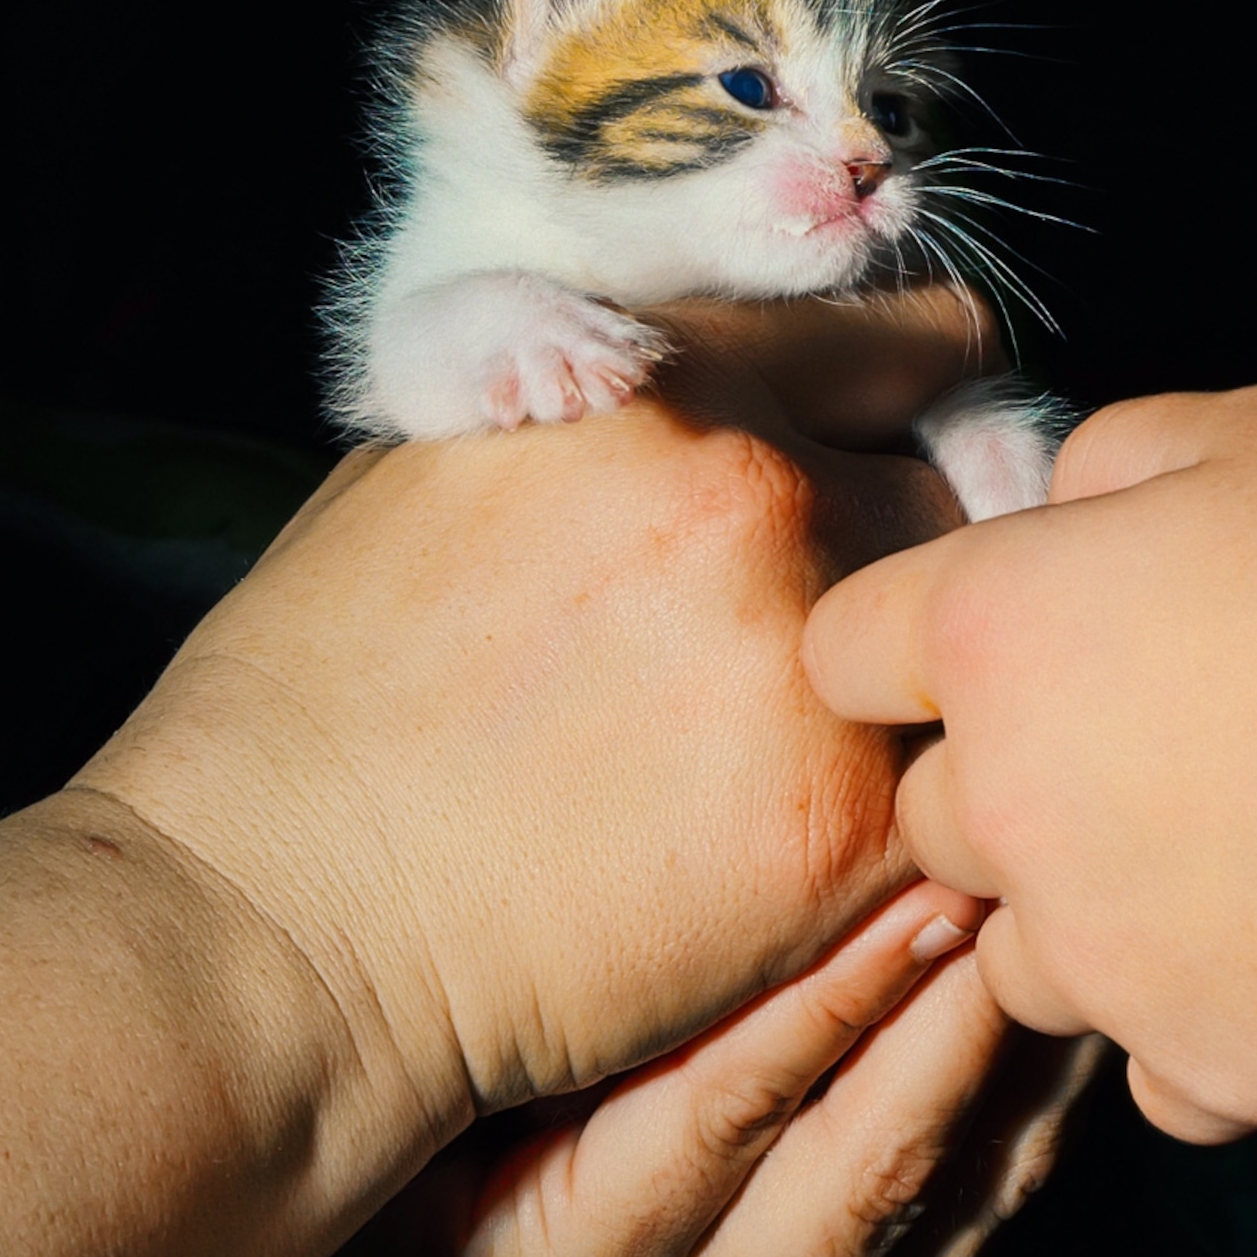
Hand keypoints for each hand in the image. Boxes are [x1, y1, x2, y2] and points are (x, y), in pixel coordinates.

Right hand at [75, 288, 995, 1158]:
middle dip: (930, 555)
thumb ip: (616, 402)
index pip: (914, 340)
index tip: (931, 444)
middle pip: (965, 495)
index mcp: (670, 375)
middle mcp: (764, 487)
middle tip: (874, 632)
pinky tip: (825, 855)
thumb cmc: (323, 696)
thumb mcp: (449, 456)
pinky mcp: (848, 826)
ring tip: (836, 756)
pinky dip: (913, 817)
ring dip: (928, 693)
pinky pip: (953, 791)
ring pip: (974, 654)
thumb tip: (726, 391)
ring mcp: (816, 655)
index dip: (926, 399)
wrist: (282, 916)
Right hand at [422, 880, 1088, 1256]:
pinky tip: (1055, 1023)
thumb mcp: (444, 1073)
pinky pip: (946, 1249)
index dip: (829, 998)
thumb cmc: (387, 1140)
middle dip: (957, 1028)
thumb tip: (674, 817)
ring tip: (1073, 936)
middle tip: (1029, 895)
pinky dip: (1009, 1129)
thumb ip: (567, 992)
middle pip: (853, 1189)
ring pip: (928, 1228)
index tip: (922, 881)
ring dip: (1013, 1078)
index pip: (717, 1125)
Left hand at [809, 382, 1256, 1138]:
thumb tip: (1055, 518)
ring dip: (1088, 918)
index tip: (996, 640)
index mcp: (993, 632)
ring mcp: (1104, 963)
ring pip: (1021, 961)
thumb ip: (1104, 465)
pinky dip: (1200, 1023)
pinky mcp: (1212, 1071)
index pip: (844, 651)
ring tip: (1231, 858)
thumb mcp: (1252, 426)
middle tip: (1150, 748)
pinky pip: (1152, 1067)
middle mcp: (1008, 812)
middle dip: (1002, 786)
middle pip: (925, 821)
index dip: (912, 639)